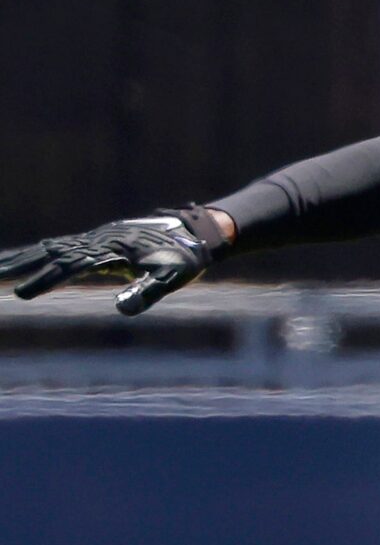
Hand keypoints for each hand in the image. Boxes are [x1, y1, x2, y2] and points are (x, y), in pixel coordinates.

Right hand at [0, 209, 224, 312]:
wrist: (194, 234)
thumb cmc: (184, 260)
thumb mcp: (171, 278)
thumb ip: (146, 292)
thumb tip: (121, 310)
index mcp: (110, 251)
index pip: (70, 268)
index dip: (45, 281)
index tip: (22, 295)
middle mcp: (97, 242)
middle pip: (51, 254)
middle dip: (20, 266)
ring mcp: (95, 240)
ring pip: (50, 248)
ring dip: (22, 258)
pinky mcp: (97, 242)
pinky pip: (60, 247)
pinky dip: (38, 253)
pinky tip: (21, 260)